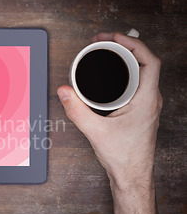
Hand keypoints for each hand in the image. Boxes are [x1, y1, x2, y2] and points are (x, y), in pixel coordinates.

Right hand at [57, 32, 161, 191]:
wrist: (132, 175)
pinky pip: (135, 82)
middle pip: (144, 61)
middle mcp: (150, 99)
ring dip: (124, 59)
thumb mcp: (95, 131)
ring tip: (105, 52)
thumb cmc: (123, 156)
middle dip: (124, 46)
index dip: (134, 44)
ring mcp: (146, 104)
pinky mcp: (140, 109)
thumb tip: (64, 91)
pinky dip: (123, 72)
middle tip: (103, 41)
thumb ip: (77, 110)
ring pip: (141, 72)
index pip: (150, 61)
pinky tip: (108, 75)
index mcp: (146, 100)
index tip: (114, 38)